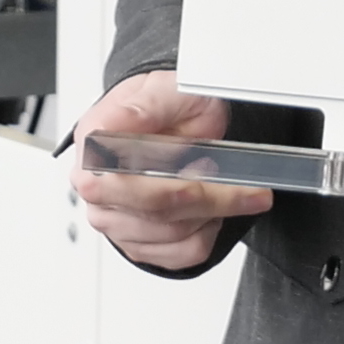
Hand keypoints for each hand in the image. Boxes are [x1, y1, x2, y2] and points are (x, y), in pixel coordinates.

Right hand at [72, 68, 266, 272]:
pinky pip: (180, 253)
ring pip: (174, 233)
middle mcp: (96, 187)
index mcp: (93, 145)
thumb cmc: (164, 106)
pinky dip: (207, 233)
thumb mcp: (164, 90)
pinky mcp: (136, 244)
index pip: (122, 178)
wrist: (169, 123)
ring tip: (229, 186)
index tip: (208, 173)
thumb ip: (144, 108)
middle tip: (250, 187)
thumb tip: (120, 124)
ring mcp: (113, 220)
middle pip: (155, 209)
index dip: (166, 182)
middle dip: (211, 198)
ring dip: (213, 213)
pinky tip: (210, 210)